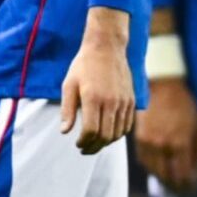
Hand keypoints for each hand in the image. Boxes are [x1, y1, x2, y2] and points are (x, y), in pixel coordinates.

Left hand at [61, 25, 136, 154]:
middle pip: (105, 136)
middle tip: (85, 149)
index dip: (83, 142)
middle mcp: (111, 101)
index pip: (91, 131)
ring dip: (106, 143)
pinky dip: (118, 134)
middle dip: (94, 147)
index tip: (77, 143)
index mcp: (93, 98)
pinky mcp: (131, 100)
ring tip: (95, 144)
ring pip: (117, 133)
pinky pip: (127, 125)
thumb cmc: (84, 65)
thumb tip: (65, 131)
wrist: (107, 47)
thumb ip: (67, 109)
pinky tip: (109, 134)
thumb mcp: (69, 84)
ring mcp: (123, 101)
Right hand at [138, 79, 196, 194]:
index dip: (188, 186)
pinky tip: (158, 171)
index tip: (192, 190)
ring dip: (164, 180)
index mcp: (181, 143)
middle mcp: (163, 146)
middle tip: (182, 192)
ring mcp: (148, 144)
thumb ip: (196, 151)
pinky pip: (144, 162)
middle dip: (176, 186)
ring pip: (155, 172)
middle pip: (168, 177)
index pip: (184, 174)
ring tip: (171, 184)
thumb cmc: (184, 106)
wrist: (162, 88)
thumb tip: (195, 173)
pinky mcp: (138, 140)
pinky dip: (152, 169)